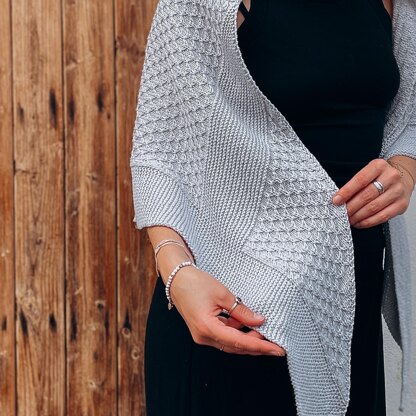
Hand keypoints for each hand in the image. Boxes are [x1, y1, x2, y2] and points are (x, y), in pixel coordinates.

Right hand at [168, 265, 285, 355]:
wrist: (177, 279)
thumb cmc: (196, 283)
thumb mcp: (223, 294)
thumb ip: (242, 311)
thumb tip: (260, 321)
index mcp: (207, 328)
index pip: (239, 342)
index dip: (260, 346)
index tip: (277, 349)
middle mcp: (203, 337)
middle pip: (235, 347)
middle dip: (256, 346)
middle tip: (276, 344)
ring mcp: (202, 335)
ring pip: (230, 343)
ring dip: (247, 339)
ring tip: (265, 333)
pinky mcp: (203, 331)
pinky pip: (223, 336)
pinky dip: (237, 332)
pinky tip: (247, 325)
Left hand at [331, 158, 413, 227]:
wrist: (402, 178)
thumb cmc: (379, 177)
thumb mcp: (368, 172)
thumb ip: (355, 184)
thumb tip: (338, 199)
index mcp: (379, 166)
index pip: (360, 180)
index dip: (346, 192)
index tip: (336, 200)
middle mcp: (391, 177)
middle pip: (367, 195)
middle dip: (351, 206)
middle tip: (341, 213)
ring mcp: (398, 192)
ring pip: (374, 207)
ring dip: (358, 216)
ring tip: (348, 219)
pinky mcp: (401, 205)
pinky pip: (382, 217)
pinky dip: (368, 222)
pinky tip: (359, 223)